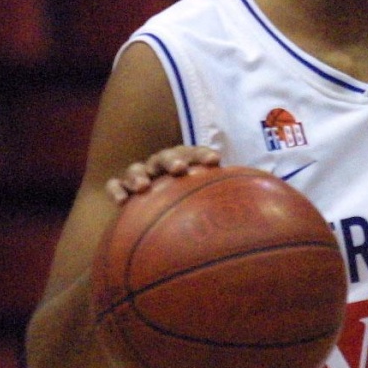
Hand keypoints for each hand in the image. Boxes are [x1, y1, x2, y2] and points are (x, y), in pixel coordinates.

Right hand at [105, 145, 220, 203]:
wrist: (154, 211)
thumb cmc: (186, 203)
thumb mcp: (204, 200)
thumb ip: (221, 201)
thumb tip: (253, 214)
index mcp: (183, 162)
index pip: (194, 153)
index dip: (203, 155)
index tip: (215, 162)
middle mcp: (161, 166)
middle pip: (166, 156)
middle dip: (172, 160)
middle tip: (179, 170)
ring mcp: (141, 175)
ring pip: (137, 168)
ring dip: (139, 174)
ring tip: (143, 186)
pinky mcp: (122, 188)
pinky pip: (115, 185)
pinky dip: (116, 189)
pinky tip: (120, 201)